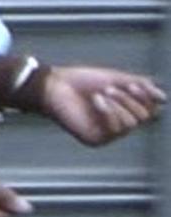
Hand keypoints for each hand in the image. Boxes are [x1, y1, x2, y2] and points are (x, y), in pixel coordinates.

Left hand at [43, 65, 165, 145]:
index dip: (147, 97)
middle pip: (144, 116)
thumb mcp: (114, 78)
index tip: (134, 84)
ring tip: (102, 93)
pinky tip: (96, 101)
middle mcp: (118, 123)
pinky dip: (108, 111)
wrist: (55, 84)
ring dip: (118, 103)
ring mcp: (107, 133)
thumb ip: (139, 86)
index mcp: (123, 108)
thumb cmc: (81, 80)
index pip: (149, 109)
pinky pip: (115, 129)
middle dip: (130, 99)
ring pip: (131, 123)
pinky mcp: (96, 139)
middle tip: (111, 87)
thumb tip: (163, 97)